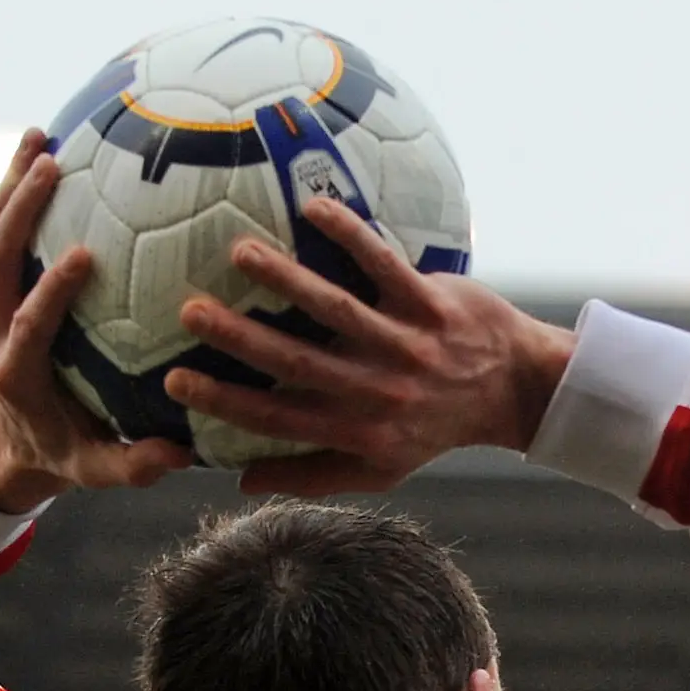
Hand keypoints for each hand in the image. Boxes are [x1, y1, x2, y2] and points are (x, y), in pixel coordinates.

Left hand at [0, 130, 189, 512]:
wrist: (11, 439)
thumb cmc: (66, 449)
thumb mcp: (98, 469)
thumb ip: (134, 464)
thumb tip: (179, 455)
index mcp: (17, 371)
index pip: (29, 322)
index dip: (49, 290)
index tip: (82, 255)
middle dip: (19, 211)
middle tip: (52, 165)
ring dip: (8, 184)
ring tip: (37, 136)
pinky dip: (11, 188)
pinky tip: (44, 147)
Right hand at [164, 196, 574, 497]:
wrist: (514, 391)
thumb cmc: (434, 429)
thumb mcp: (379, 468)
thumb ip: (311, 475)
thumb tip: (240, 481)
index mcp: (359, 431)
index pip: (279, 419)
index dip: (226, 403)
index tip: (175, 382)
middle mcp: (380, 391)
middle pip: (299, 364)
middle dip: (242, 339)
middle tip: (190, 312)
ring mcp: (407, 345)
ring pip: (338, 310)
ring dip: (288, 280)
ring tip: (240, 253)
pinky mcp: (432, 304)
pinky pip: (386, 265)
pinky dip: (352, 237)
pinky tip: (314, 208)